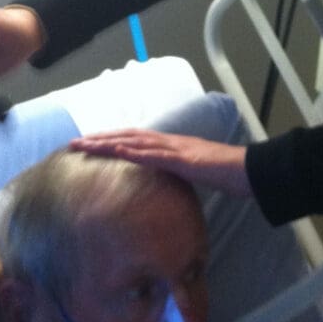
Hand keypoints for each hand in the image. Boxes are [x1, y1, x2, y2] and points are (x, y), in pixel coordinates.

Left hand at [70, 129, 250, 197]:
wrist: (248, 170)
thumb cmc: (225, 174)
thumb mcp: (194, 174)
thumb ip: (177, 174)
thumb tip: (163, 184)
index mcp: (171, 147)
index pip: (135, 141)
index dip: (111, 141)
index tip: (89, 144)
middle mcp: (170, 143)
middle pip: (128, 137)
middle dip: (100, 139)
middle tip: (74, 143)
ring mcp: (176, 149)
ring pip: (136, 142)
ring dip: (109, 142)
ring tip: (86, 144)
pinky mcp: (184, 159)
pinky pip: (155, 155)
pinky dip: (135, 152)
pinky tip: (118, 151)